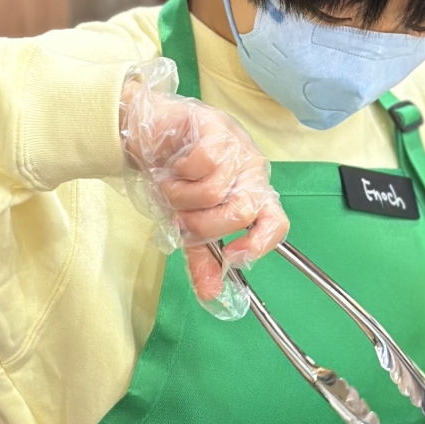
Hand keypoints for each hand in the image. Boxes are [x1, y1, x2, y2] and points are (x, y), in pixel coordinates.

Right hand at [119, 63, 286, 306]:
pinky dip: (180, 172)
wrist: (147, 135)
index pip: (277, 224)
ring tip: (171, 187)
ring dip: (182, 197)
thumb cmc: (175, 178)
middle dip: (202, 224)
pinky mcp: (217, 127)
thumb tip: (211, 296)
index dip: (259, 244)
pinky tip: (173, 166)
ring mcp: (237, 148)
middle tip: (180, 218)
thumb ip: (202, 258)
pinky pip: (204, 162)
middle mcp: (251, 173)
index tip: (230, 256)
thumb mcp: (188, 223)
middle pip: (242, 212)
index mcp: (253, 196)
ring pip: (216, 191)